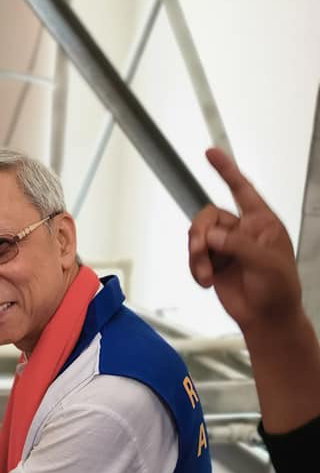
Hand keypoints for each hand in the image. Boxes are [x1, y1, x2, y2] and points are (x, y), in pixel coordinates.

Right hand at [188, 148, 302, 333]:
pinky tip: (206, 281)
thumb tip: (212, 235)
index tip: (211, 153)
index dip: (226, 170)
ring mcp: (226, 247)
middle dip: (201, 233)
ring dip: (196, 255)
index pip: (242, 189)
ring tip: (204, 274)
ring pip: (198, 235)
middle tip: (200, 251)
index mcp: (262, 223)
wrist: (266, 319)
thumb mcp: (266, 264)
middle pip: (209, 215)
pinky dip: (195, 268)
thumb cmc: (278, 290)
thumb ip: (238, 245)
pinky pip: (194, 255)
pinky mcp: (213, 263)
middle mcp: (242, 231)